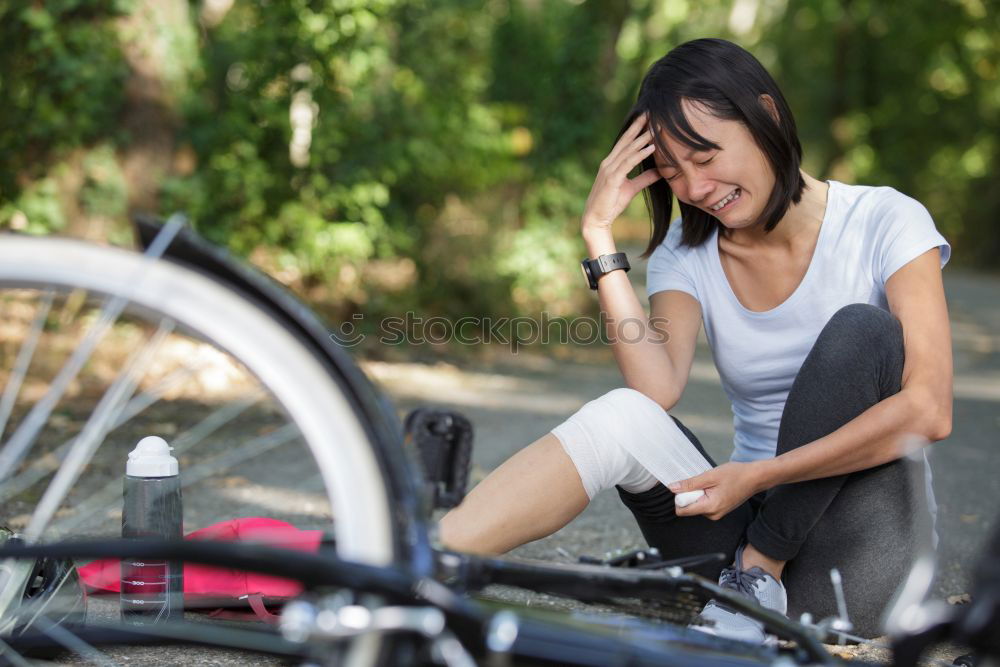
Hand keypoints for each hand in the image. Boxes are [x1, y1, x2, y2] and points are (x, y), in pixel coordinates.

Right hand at [581, 113, 661, 236]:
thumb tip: (660, 171)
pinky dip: (640, 154)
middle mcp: (608, 163)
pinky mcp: (612, 179)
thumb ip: (644, 178)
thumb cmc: (611, 204)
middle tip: (651, 112)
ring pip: (629, 150)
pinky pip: (628, 163)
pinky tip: (651, 147)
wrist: (596, 219)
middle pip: (626, 140)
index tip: (648, 118)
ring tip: (656, 128)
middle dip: (638, 126)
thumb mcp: (631, 189)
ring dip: (643, 138)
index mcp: (611, 163)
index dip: (636, 129)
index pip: (625, 142)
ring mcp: (609, 170)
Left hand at [668, 462, 764, 520]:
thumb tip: (673, 488)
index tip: (688, 486)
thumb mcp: (710, 476)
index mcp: (710, 508)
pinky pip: (704, 504)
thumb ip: (690, 484)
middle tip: (705, 483)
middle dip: (691, 494)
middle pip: (689, 507)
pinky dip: (705, 494)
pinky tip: (715, 487)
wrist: (755, 478)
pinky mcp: (719, 510)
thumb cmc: (736, 475)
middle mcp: (713, 515)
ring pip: (696, 505)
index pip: (683, 511)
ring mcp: (717, 514)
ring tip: (712, 484)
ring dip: (699, 493)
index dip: (680, 498)